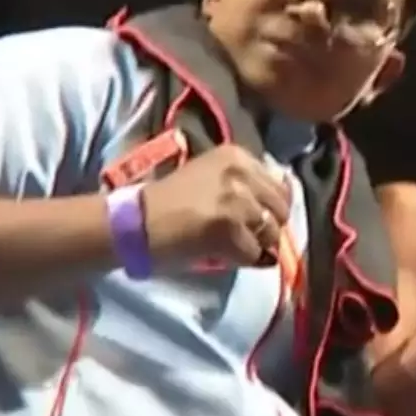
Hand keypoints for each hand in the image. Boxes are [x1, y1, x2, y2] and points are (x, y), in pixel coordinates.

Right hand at [138, 145, 291, 268]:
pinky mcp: (231, 229)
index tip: (249, 218)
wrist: (134, 221)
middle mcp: (241, 172)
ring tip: (227, 244)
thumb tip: (280, 205)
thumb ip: (245, 184)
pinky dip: (242, 260)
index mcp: (236, 155)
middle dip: (266, 227)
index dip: (268, 207)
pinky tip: (220, 254)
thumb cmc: (166, 202)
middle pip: (281, 209)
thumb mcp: (209, 177)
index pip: (279, 186)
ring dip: (255, 244)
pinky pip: (255, 254)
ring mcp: (238, 201)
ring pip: (271, 234)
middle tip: (240, 235)